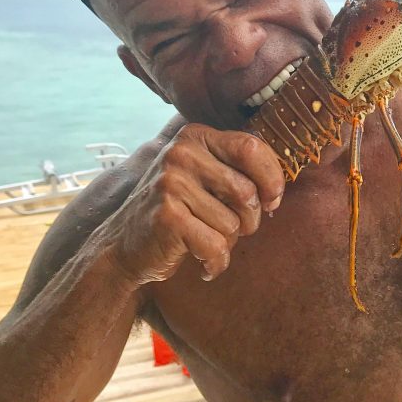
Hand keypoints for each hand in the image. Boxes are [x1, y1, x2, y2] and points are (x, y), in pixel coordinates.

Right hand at [103, 125, 284, 286]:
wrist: (124, 246)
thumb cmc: (177, 212)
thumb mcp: (202, 177)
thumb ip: (236, 169)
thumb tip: (278, 187)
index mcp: (195, 136)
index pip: (252, 147)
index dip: (272, 178)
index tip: (272, 201)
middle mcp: (180, 153)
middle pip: (247, 190)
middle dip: (251, 220)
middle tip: (235, 230)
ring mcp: (170, 183)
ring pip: (233, 222)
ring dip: (229, 243)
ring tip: (206, 242)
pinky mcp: (166, 215)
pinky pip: (216, 245)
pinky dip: (216, 262)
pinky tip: (204, 265)